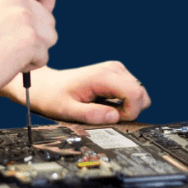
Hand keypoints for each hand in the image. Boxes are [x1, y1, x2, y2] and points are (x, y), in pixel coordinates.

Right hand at [0, 0, 57, 105]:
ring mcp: (24, 18)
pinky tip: (7, 65)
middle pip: (50, 19)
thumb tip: (46, 10)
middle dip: (37, 37)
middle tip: (8, 47)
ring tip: (7, 56)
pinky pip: (44, 56)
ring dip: (34, 52)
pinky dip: (30, 66)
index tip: (34, 22)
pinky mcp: (30, 40)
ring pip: (50, 38)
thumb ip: (13, 6)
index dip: (47, 6)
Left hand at [22, 62, 151, 124]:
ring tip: (104, 109)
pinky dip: (124, 102)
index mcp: (103, 76)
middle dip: (130, 111)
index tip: (113, 119)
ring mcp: (116, 70)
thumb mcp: (68, 111)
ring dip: (127, 107)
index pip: (136, 93)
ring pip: (139, 93)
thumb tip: (113, 118)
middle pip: (141, 93)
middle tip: (107, 115)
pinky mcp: (116, 74)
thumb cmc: (54, 97)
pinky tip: (106, 103)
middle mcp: (113, 69)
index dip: (129, 112)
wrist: (47, 85)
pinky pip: (132, 91)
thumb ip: (91, 115)